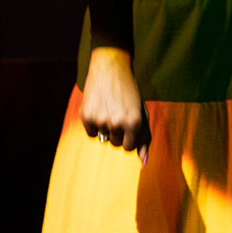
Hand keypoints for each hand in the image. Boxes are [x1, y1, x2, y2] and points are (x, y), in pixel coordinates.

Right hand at [80, 46, 148, 162]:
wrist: (109, 70)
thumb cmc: (129, 93)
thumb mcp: (141, 114)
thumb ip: (144, 138)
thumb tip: (144, 162)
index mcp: (134, 123)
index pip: (129, 147)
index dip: (128, 137)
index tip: (127, 125)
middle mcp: (117, 123)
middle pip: (116, 143)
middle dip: (117, 132)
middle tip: (117, 114)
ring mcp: (101, 119)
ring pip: (103, 137)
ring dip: (105, 127)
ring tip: (108, 109)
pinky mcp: (86, 115)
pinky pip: (91, 132)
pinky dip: (93, 125)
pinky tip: (98, 110)